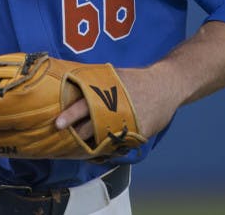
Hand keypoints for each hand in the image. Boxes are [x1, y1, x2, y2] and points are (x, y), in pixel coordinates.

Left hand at [55, 65, 183, 141]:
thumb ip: (93, 82)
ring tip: (77, 147)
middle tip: (64, 140)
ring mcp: (128, 123)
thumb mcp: (113, 76)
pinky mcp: (138, 134)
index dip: (70, 115)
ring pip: (102, 139)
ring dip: (89, 143)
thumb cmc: (135, 80)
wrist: (166, 85)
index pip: (85, 104)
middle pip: (91, 126)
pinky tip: (97, 149)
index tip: (58, 124)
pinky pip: (118, 144)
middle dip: (76, 135)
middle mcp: (117, 108)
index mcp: (108, 92)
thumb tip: (67, 82)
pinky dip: (106, 147)